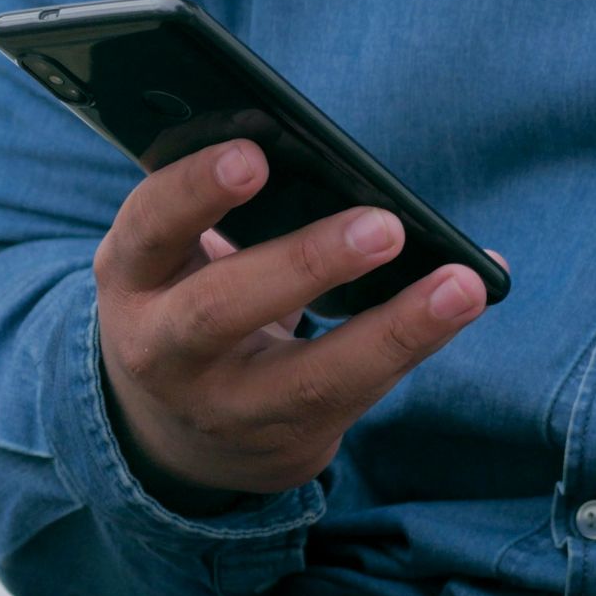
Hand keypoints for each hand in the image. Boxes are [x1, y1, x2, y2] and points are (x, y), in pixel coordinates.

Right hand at [93, 138, 495, 510]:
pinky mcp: (287, 440)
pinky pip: (360, 393)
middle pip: (222, 311)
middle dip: (306, 264)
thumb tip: (328, 155)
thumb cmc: (188, 299)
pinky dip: (418, 341)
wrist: (171, 432)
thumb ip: (219, 210)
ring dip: (395, 328)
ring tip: (461, 283)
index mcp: (131, 276)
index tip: (254, 156)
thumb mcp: (173, 258)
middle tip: (385, 226)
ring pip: (311, 377)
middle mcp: (163, 349)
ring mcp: (224, 407)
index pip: (150, 226)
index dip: (195, 191)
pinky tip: (464, 299)